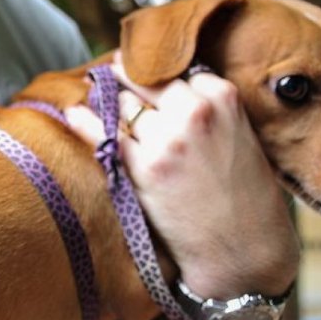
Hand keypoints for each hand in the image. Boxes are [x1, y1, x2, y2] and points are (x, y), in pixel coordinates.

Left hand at [66, 55, 298, 297]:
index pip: (177, 72)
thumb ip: (209, 109)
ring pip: (125, 106)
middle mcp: (193, 112)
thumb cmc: (245, 195)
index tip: (142, 75)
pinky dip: (86, 122)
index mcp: (222, 97)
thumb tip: (167, 88)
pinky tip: (75, 112)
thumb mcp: (240, 136)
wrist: (243, 247)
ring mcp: (166, 139)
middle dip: (127, 80)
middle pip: (146, 82)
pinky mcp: (144, 169)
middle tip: (110, 74)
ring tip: (95, 94)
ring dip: (110, 103)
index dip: (158, 78)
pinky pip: (105, 136)